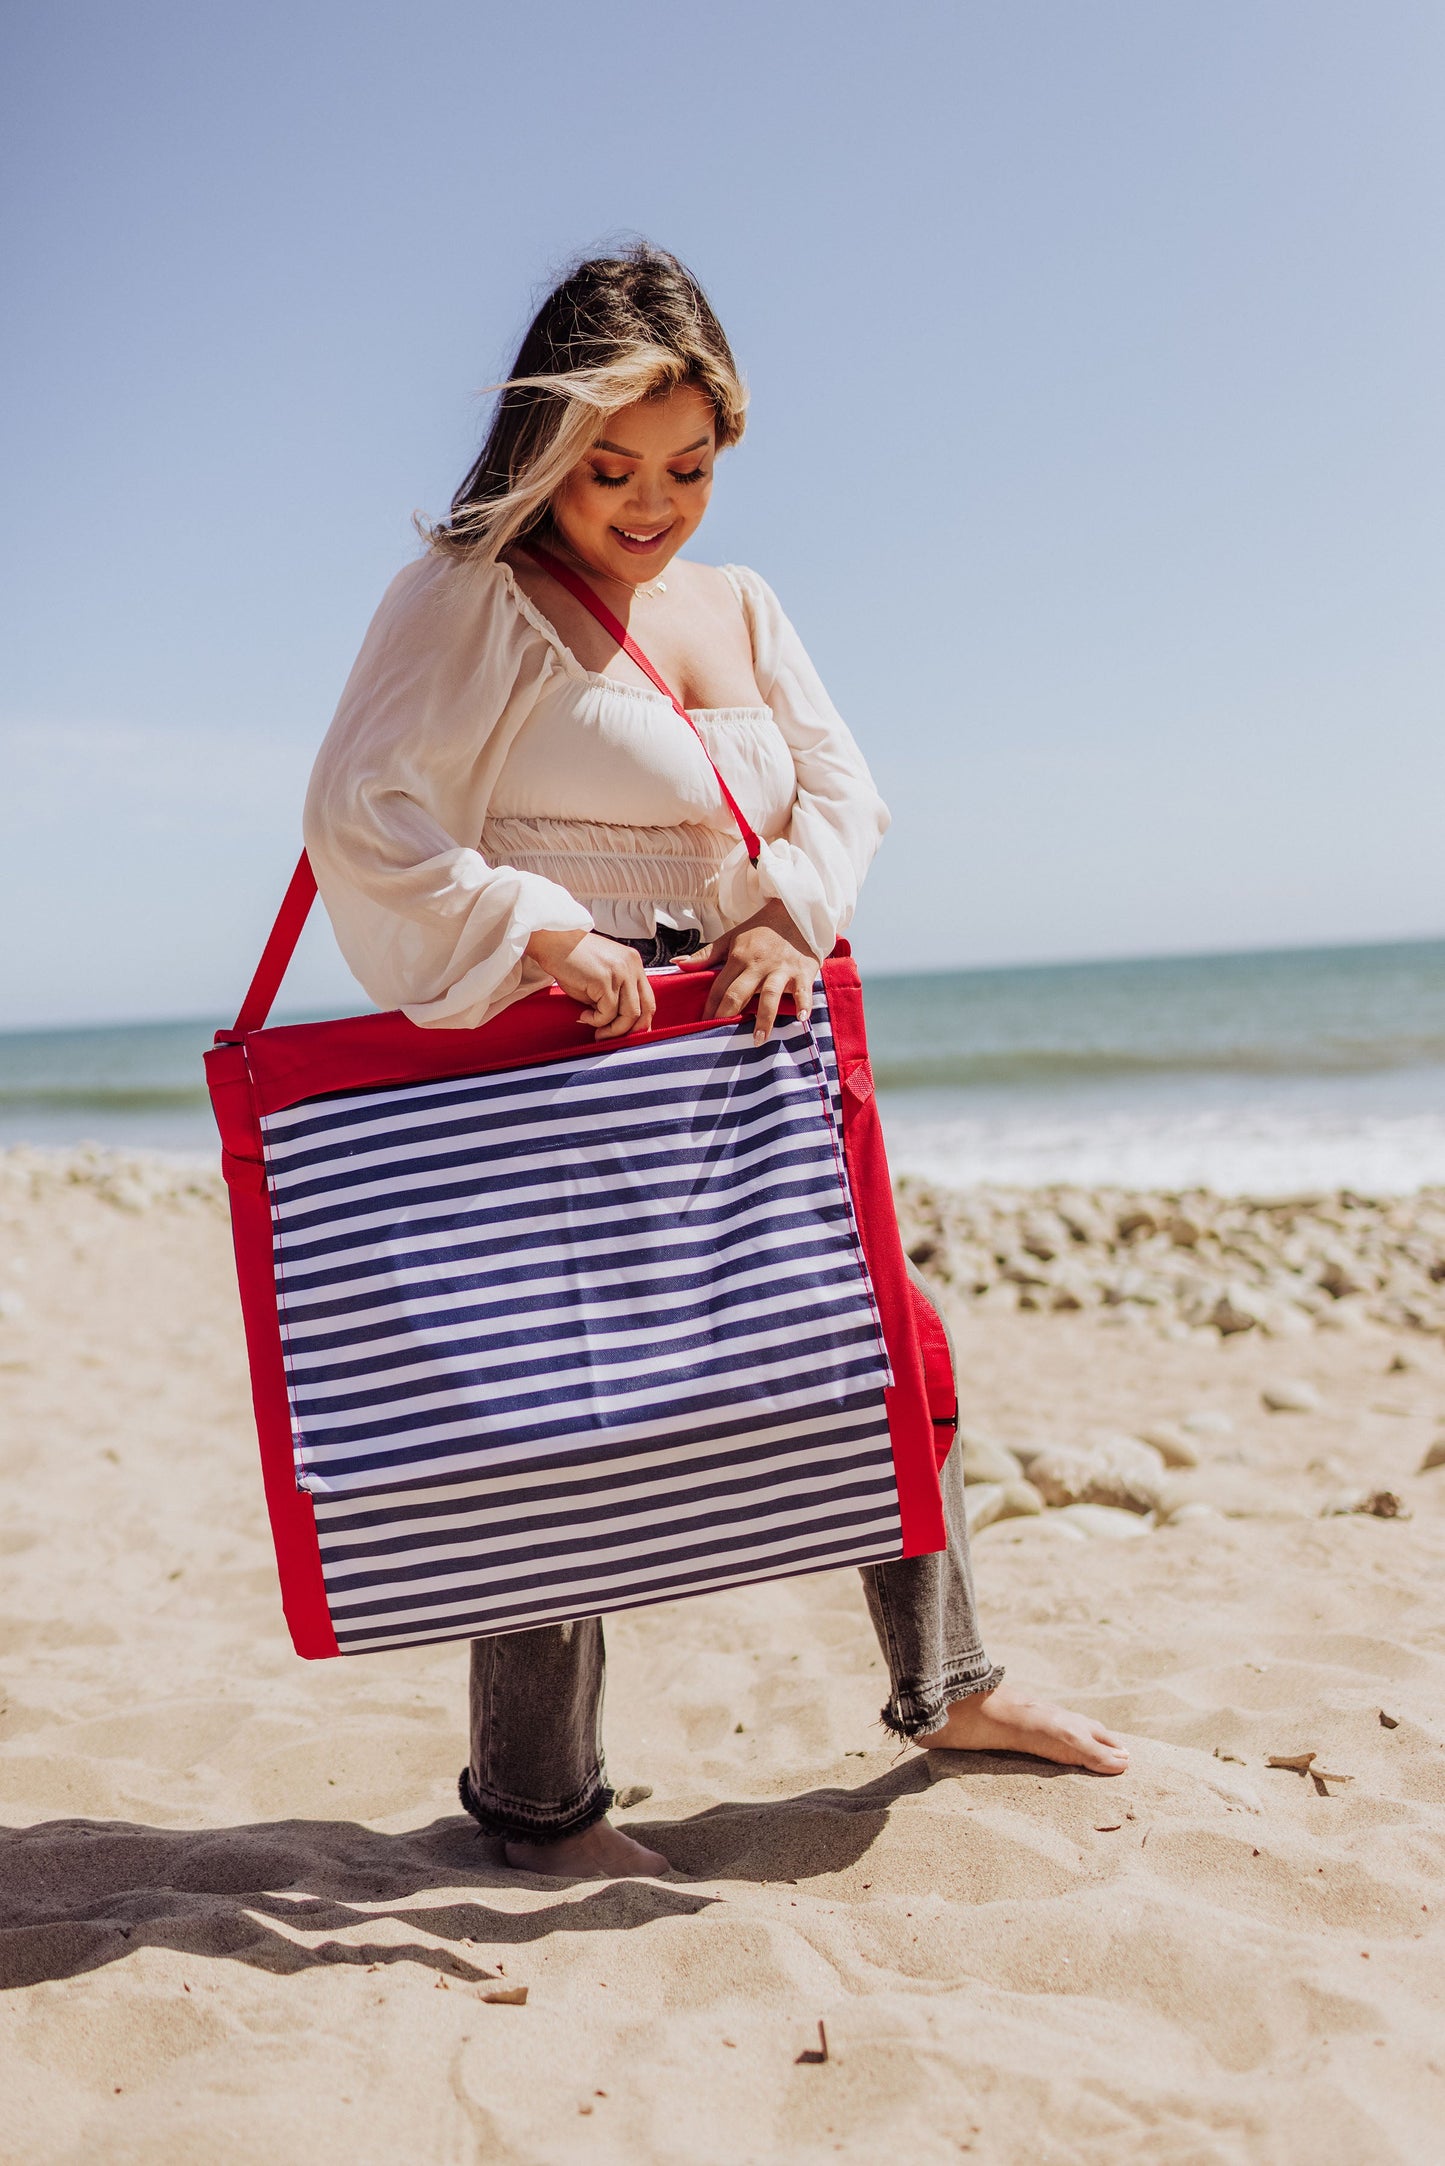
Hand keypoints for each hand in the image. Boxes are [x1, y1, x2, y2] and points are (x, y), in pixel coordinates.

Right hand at [526, 927, 655, 1038]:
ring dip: (612, 1029)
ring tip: (596, 1030)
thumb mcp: (602, 976)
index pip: (648, 999)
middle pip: (645, 1009)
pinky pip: (607, 1013)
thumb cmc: (571, 960)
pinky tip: (583, 1015)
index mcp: (633, 963)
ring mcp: (620, 972)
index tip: (628, 1034)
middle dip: (630, 1030)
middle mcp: (632, 966)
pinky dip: (596, 1021)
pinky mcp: (605, 980)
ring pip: (629, 1014)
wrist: (551, 941)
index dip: (641, 1022)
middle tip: (610, 1037)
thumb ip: (615, 994)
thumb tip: (620, 1023)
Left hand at [680, 903, 818, 1042]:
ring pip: (769, 996)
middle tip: (720, 1038)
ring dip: (763, 1019)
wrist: (796, 912)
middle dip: (728, 1015)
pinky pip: (803, 992)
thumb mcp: (731, 938)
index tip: (702, 1025)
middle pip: (738, 993)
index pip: (718, 987)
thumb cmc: (761, 929)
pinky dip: (804, 1005)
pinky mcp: (803, 972)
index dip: (709, 1008)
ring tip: (757, 1040)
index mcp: (738, 957)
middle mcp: (758, 964)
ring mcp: (781, 969)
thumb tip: (677, 964)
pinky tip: (801, 1020)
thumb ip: (706, 955)